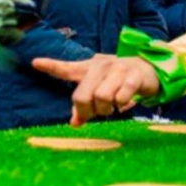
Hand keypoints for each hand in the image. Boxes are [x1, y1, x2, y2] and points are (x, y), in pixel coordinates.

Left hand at [32, 54, 159, 126]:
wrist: (151, 70)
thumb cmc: (121, 81)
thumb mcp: (102, 90)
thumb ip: (86, 106)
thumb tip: (74, 123)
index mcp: (90, 69)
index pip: (68, 69)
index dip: (51, 66)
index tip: (35, 62)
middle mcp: (101, 66)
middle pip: (82, 95)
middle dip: (88, 110)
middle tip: (98, 112)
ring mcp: (118, 69)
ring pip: (101, 97)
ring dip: (106, 109)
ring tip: (113, 107)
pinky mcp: (133, 75)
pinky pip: (121, 96)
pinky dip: (122, 104)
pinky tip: (125, 102)